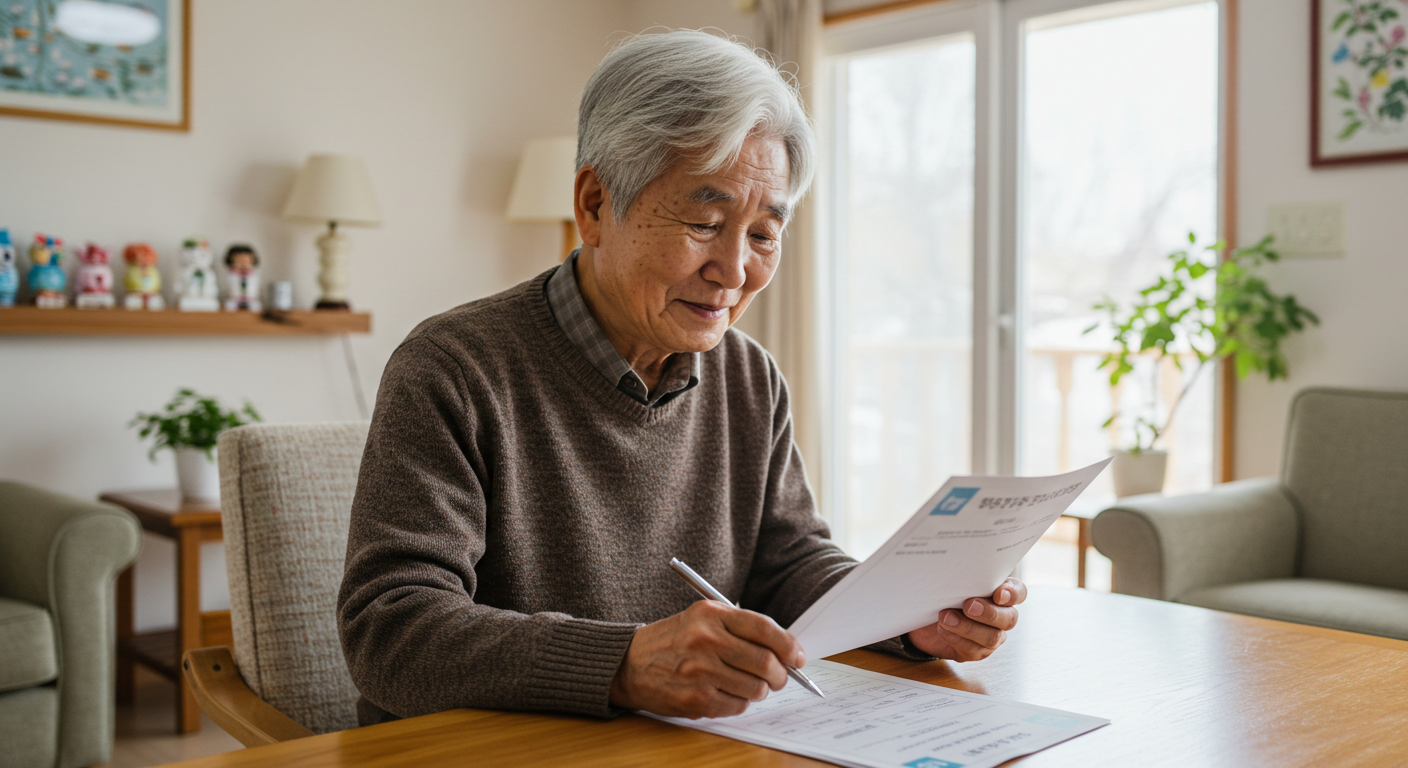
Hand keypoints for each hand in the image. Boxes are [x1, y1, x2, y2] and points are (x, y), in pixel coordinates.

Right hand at [609, 599, 804, 718]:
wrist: (629, 664)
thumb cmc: (672, 641)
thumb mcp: (701, 618)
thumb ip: (739, 628)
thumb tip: (783, 650)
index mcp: (710, 615)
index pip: (764, 629)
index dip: (788, 645)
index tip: (798, 657)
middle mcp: (706, 640)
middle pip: (765, 662)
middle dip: (780, 674)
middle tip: (779, 677)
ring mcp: (701, 672)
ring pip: (756, 688)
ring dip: (760, 690)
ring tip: (748, 684)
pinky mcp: (696, 699)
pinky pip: (738, 705)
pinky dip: (740, 702)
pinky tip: (726, 692)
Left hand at [905, 578, 1026, 661]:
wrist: (927, 615)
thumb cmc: (944, 592)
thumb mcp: (953, 581)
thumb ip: (963, 577)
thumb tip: (958, 570)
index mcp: (1001, 593)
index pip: (1019, 592)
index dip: (1012, 594)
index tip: (998, 593)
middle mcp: (1001, 616)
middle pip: (1009, 618)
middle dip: (989, 613)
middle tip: (968, 605)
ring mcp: (991, 636)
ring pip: (991, 637)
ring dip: (967, 628)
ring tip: (946, 618)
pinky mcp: (975, 651)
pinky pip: (972, 650)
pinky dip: (955, 638)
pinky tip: (942, 629)